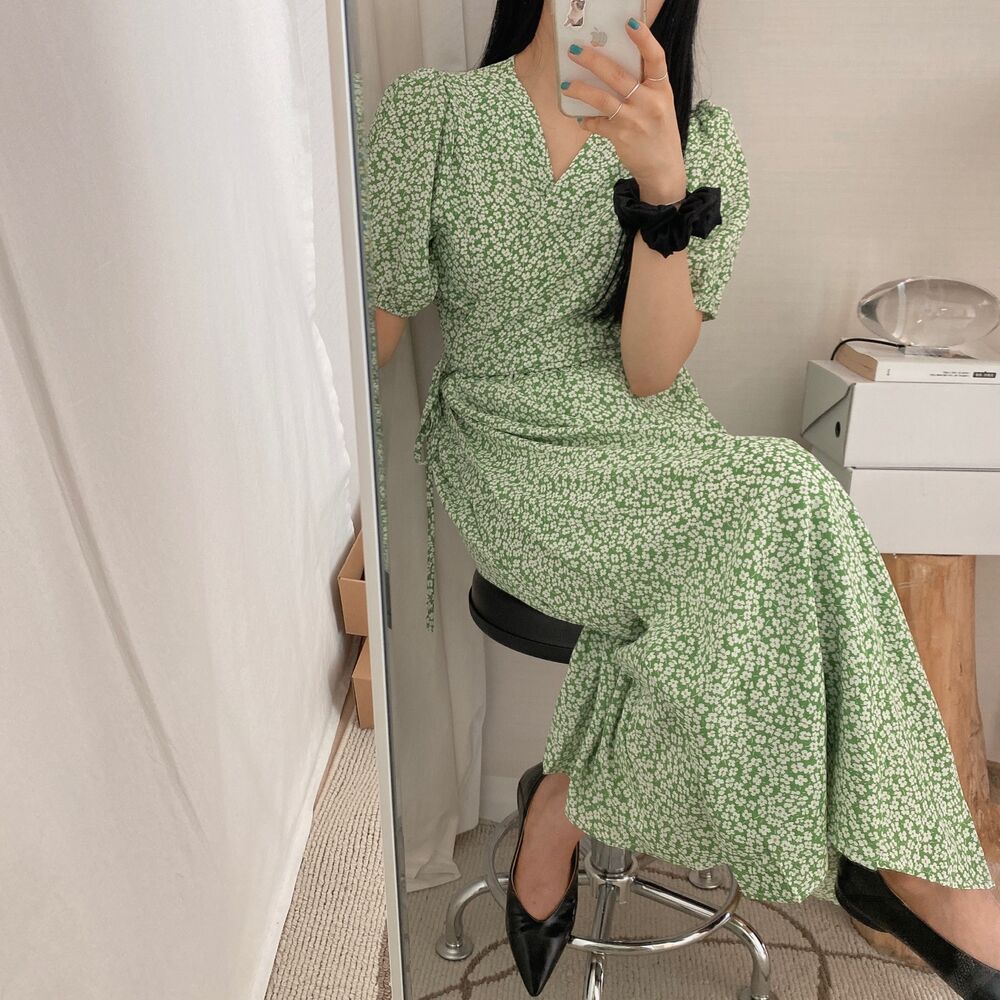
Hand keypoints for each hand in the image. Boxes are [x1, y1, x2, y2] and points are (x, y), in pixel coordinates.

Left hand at [563, 20, 685, 203]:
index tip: (629, 22)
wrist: (663, 169)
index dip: (643, 38)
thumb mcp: (659, 104)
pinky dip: (587, 120)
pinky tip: (581, 119)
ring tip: (566, 85)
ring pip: (603, 99)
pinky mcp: (622, 136)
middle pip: (618, 75)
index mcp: (661, 88)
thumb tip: (611, 67)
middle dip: (593, 61)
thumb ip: (643, 86)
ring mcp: (635, 119)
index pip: (655, 57)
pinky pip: (598, 123)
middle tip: (574, 50)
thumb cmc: (658, 132)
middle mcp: (650, 102)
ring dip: (581, 90)